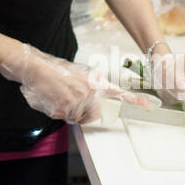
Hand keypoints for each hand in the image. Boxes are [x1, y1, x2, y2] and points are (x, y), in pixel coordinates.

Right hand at [1, 42, 156, 123]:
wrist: (34, 66)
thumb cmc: (54, 70)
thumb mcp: (76, 74)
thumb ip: (88, 86)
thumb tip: (93, 100)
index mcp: (93, 81)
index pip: (117, 93)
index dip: (135, 100)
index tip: (151, 105)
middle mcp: (88, 91)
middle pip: (93, 114)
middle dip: (83, 113)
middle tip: (70, 100)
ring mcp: (76, 100)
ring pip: (77, 118)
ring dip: (68, 112)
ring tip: (59, 96)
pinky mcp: (63, 107)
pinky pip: (64, 117)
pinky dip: (57, 111)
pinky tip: (52, 98)